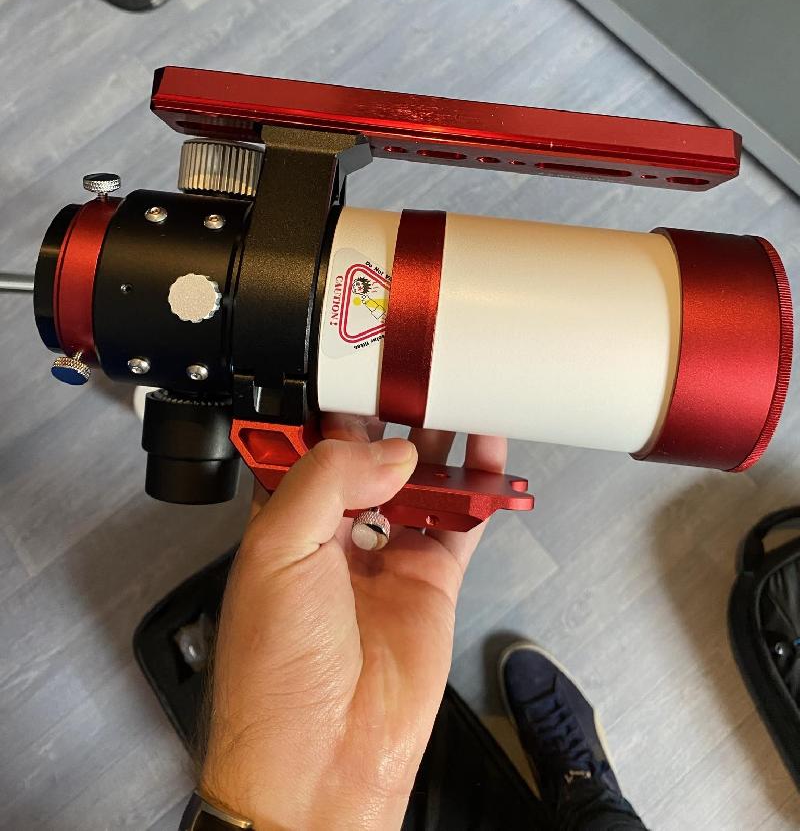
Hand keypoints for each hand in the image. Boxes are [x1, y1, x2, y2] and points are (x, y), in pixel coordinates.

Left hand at [200, 415, 506, 829]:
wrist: (322, 761)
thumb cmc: (275, 674)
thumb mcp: (279, 552)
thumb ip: (329, 480)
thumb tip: (389, 448)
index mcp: (283, 522)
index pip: (311, 446)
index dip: (338, 407)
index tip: (365, 368)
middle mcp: (334, 535)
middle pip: (372, 458)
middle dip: (397, 418)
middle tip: (424, 377)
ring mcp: (386, 558)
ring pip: (420, 484)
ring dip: (442, 446)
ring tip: (465, 401)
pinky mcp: (430, 585)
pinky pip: (461, 524)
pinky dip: (480, 492)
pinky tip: (491, 460)